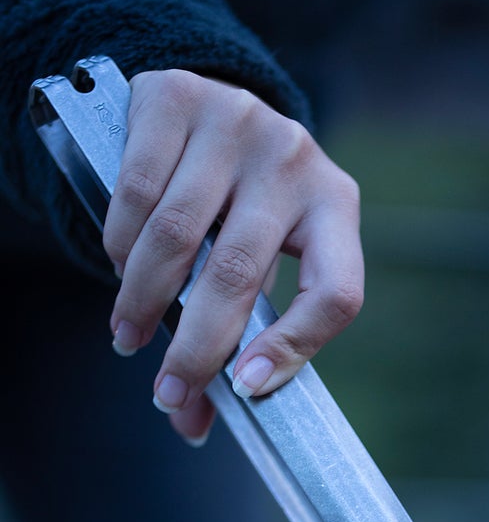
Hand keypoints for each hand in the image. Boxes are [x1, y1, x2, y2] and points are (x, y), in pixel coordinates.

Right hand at [103, 69, 362, 444]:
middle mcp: (295, 158)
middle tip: (168, 395)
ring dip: (144, 300)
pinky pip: (137, 190)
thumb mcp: (264, 262)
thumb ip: (239, 334)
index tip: (246, 391)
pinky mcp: (176, 98)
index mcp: (336, 206)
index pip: (335, 292)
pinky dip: (121, 244)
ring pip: (178, 234)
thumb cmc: (246, 206)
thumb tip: (190, 423)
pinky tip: (119, 269)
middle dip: (197, 347)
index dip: (294, 349)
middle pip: (240, 272)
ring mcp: (238, 121)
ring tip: (128, 336)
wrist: (214, 106)